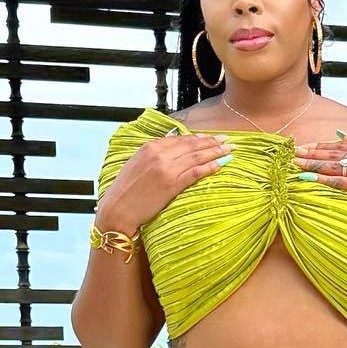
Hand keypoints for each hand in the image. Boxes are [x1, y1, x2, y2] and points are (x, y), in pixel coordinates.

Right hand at [94, 131, 230, 235]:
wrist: (117, 209)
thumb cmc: (125, 190)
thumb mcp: (136, 163)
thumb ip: (154, 152)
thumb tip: (171, 140)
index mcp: (150, 147)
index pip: (180, 139)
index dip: (198, 138)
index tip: (210, 138)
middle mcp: (159, 155)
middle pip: (192, 145)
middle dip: (212, 142)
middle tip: (227, 140)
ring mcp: (166, 169)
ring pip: (197, 157)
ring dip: (215, 152)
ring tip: (229, 150)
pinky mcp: (171, 184)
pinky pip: (195, 173)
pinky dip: (210, 167)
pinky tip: (220, 165)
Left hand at [293, 134, 346, 228]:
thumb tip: (342, 134)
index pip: (342, 145)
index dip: (322, 146)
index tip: (307, 146)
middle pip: (334, 154)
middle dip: (313, 152)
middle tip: (294, 151)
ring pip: (334, 166)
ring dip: (313, 164)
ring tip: (296, 163)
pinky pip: (339, 182)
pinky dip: (322, 178)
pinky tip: (309, 177)